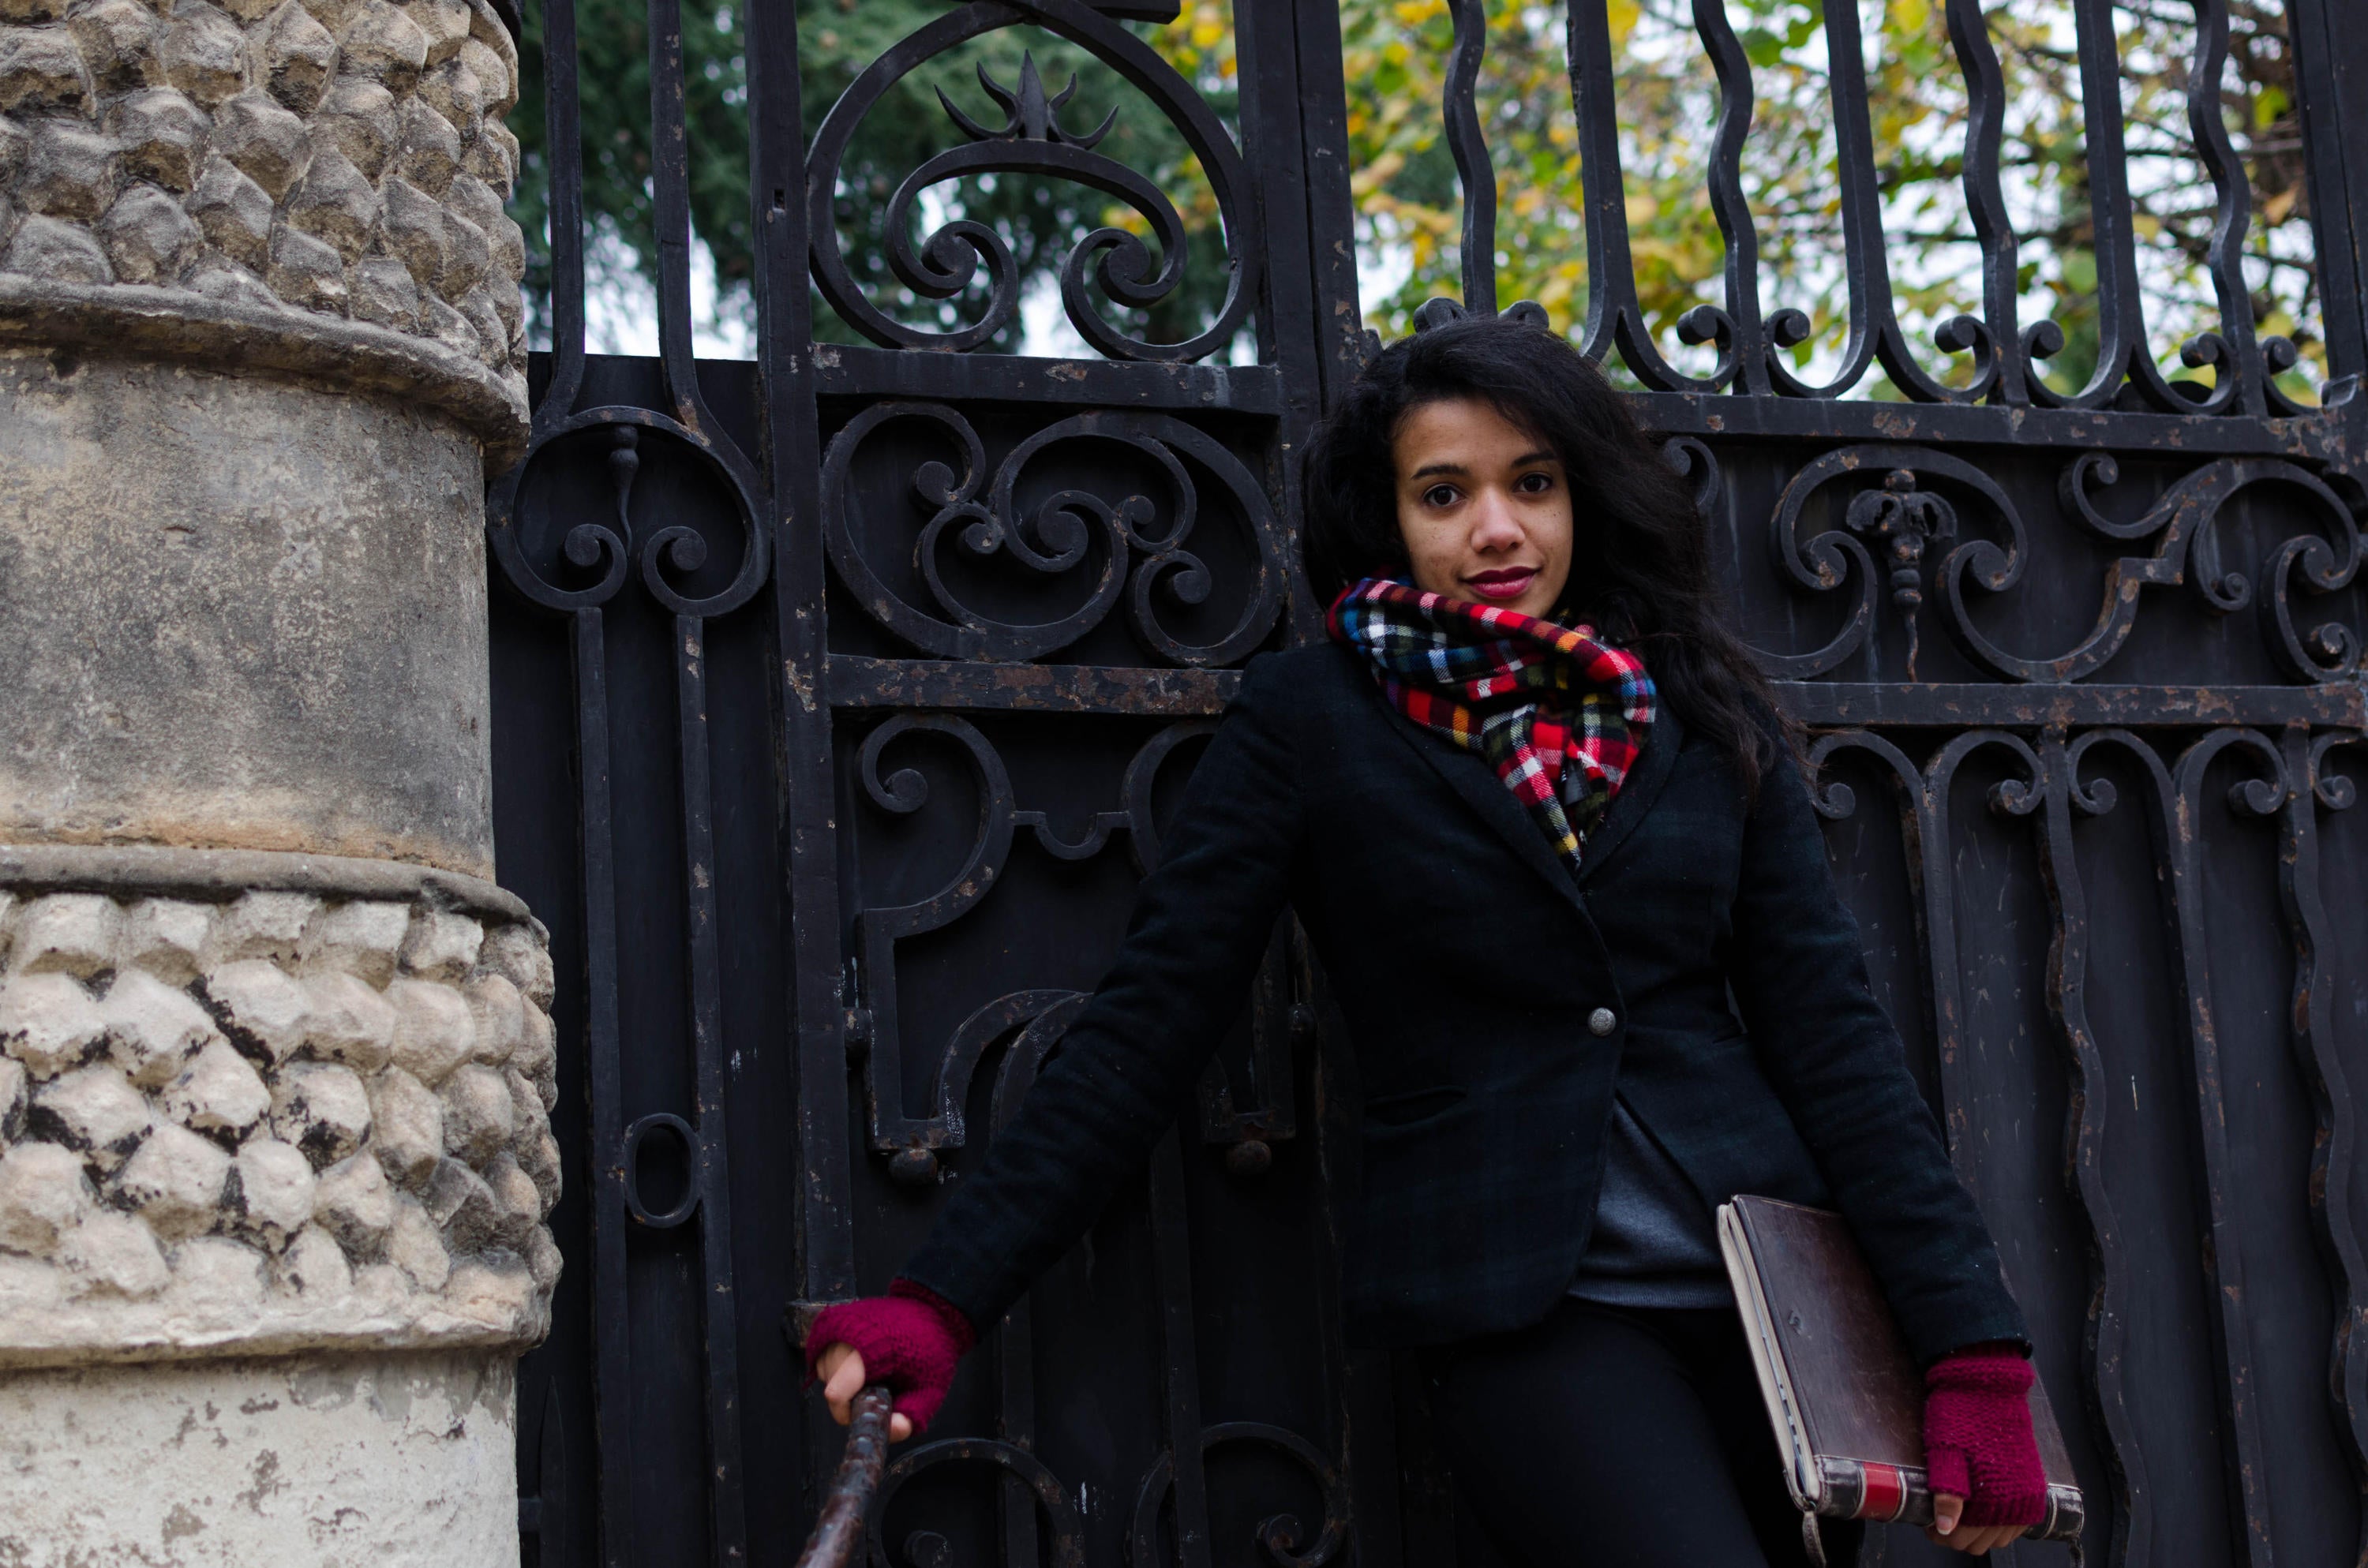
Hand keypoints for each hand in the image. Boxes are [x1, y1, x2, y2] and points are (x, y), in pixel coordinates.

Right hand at [801, 1280, 975, 1438]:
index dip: (850, 1413)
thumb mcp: (929, 1389)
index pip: (836, 1394)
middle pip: (832, 1387)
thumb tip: (888, 1431)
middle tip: (879, 1384)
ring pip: (825, 1372)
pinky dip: (838, 1364)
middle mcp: (845, 1335)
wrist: (928, 1310)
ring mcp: (835, 1325)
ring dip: (844, 1379)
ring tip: (873, 1367)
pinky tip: (860, 1359)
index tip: (868, 1408)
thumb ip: (909, 1416)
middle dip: (852, 1395)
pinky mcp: (830, 1321)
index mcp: (869, 1352)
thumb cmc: (929, 1351)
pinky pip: (822, 1356)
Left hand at [1923, 1343, 2046, 1553]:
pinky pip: (2019, 1522)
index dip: (1940, 1533)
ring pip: (2001, 1537)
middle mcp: (2017, 1502)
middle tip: (1940, 1514)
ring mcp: (2029, 1495)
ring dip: (1980, 1530)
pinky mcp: (2035, 1485)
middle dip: (1958, 1534)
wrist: (1987, 1384)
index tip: (1928, 1520)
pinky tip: (1983, 1507)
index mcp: (1993, 1497)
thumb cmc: (1960, 1414)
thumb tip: (1945, 1529)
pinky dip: (2001, 1522)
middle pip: (1982, 1543)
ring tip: (1960, 1509)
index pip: (1962, 1539)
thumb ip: (1946, 1496)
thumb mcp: (1943, 1455)